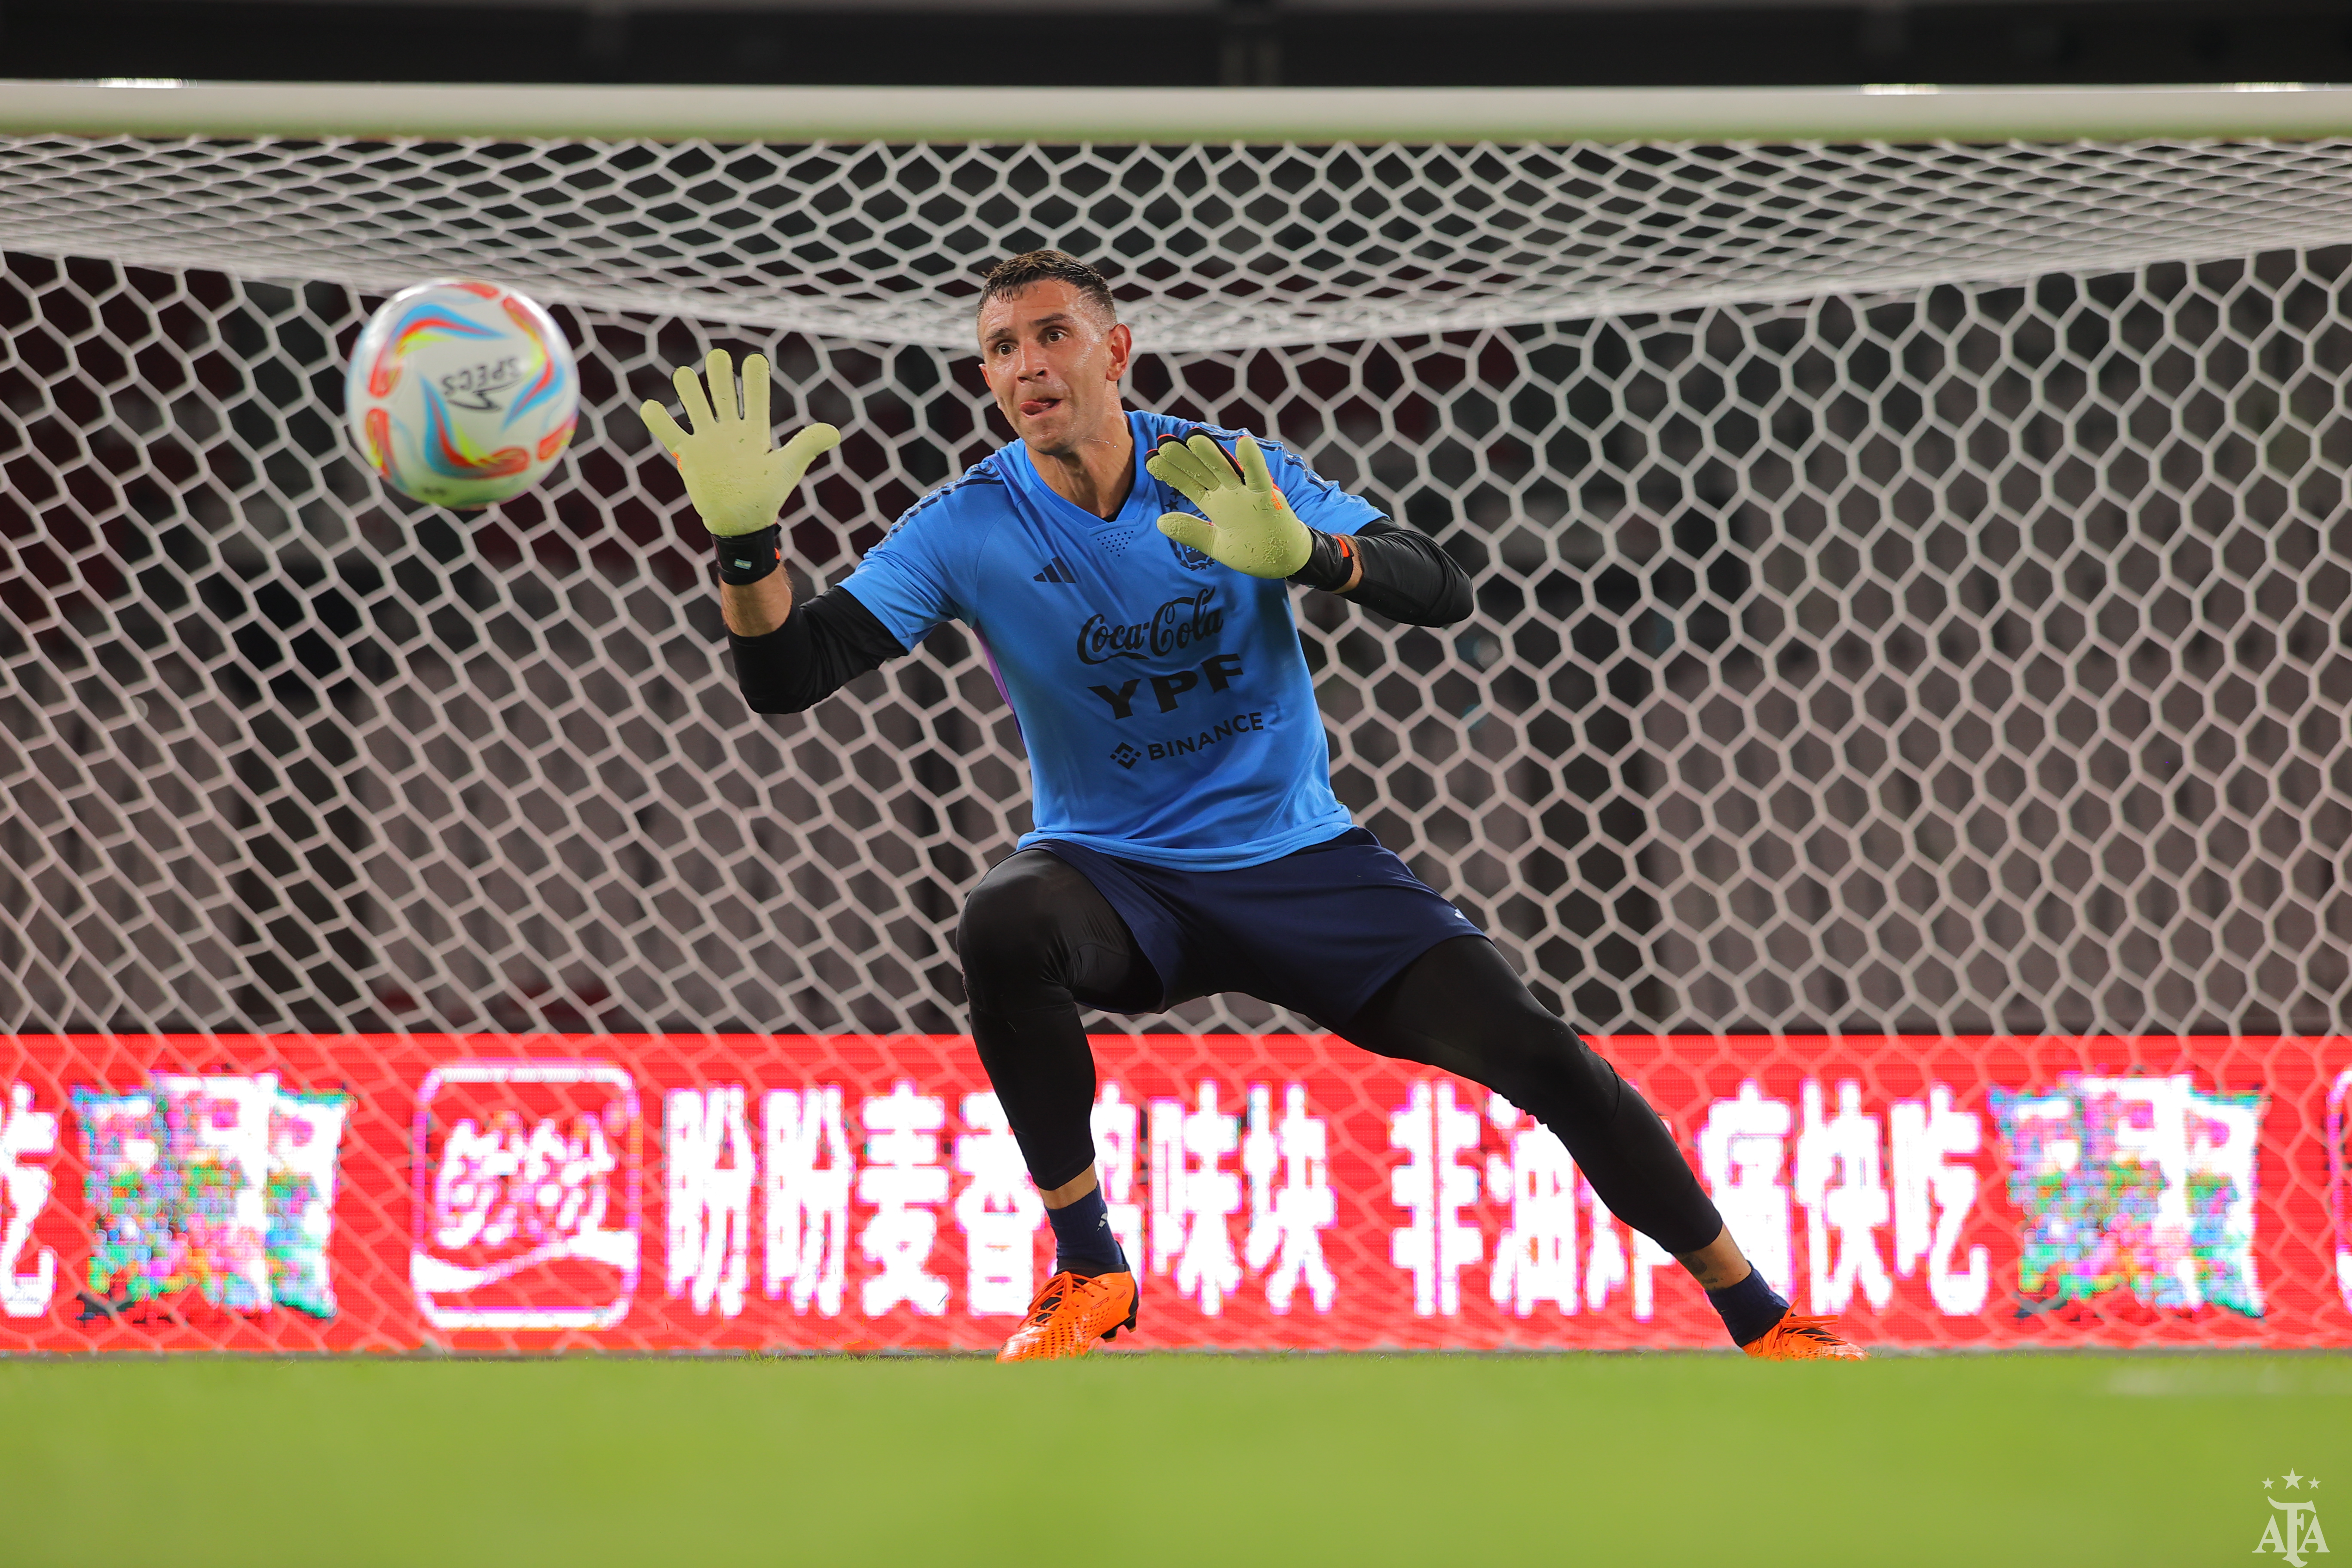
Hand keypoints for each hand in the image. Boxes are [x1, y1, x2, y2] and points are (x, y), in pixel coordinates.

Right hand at [637, 349, 839, 536]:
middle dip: (719, 373)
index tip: (755, 360)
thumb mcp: (788, 468)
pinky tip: (651, 406)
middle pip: (721, 391)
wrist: (742, 521)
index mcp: (754, 429)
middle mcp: (729, 428)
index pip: (754, 396)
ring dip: (687, 387)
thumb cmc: (767, 494)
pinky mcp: (689, 454)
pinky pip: (670, 432)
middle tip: (719, 357)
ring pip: (693, 403)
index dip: (754, 377)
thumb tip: (835, 432)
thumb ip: (806, 446)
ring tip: (685, 375)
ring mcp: (707, 439)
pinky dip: (658, 419)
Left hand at [1146, 432, 1310, 578]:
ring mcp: (1248, 494)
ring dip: (1212, 454)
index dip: (1170, 472)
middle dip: (1184, 457)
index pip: (1189, 483)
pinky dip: (1253, 462)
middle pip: (1203, 471)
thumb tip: (1160, 522)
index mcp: (1215, 503)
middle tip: (1163, 441)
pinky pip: (1260, 478)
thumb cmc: (1253, 549)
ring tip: (1193, 436)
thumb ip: (1191, 532)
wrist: (1285, 560)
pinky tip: (1244, 443)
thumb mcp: (1216, 544)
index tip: (1150, 459)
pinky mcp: (1268, 499)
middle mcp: (1229, 493)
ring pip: (1227, 470)